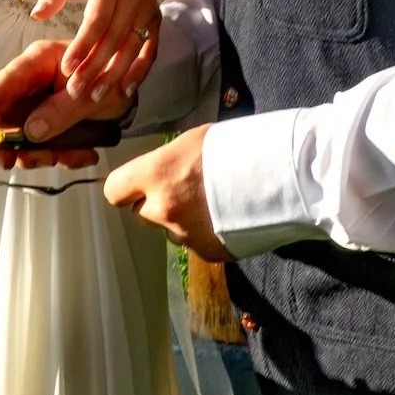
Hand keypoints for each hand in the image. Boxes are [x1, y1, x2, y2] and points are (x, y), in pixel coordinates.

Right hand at [0, 38, 133, 168]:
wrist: (131, 89)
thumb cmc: (111, 76)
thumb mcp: (91, 94)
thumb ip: (61, 112)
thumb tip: (29, 133)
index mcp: (38, 62)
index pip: (3, 83)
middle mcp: (31, 84)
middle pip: (4, 117)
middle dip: (9, 143)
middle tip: (12, 161)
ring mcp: (36, 106)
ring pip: (20, 138)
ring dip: (39, 155)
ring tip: (67, 157)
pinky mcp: (47, 126)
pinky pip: (42, 148)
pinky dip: (60, 157)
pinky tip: (83, 155)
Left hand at [31, 0, 162, 105]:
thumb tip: (37, 15)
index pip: (97, 18)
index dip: (83, 45)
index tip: (67, 68)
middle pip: (114, 37)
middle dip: (95, 67)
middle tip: (74, 92)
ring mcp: (147, 7)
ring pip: (132, 46)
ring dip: (115, 74)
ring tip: (95, 97)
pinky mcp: (155, 17)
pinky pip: (149, 48)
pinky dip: (139, 70)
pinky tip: (125, 89)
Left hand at [104, 126, 225, 257]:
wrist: (280, 176)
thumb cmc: (238, 148)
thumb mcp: (193, 141)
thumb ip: (166, 163)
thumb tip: (156, 173)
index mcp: (156, 175)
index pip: (114, 190)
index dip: (125, 188)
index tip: (135, 185)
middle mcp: (164, 209)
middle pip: (141, 215)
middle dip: (156, 205)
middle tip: (184, 190)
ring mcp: (186, 236)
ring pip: (171, 232)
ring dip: (184, 221)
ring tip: (213, 202)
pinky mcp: (209, 252)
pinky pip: (197, 245)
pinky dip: (208, 234)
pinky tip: (227, 217)